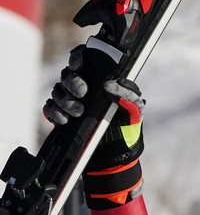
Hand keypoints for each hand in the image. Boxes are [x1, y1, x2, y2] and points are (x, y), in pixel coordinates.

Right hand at [43, 45, 146, 208]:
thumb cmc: (127, 131)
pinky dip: (54, 112)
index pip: (85, 61)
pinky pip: (50, 108)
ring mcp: (71, 102)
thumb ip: (129, 98)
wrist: (115, 157)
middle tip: (82, 92)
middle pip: (68, 75)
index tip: (79, 64)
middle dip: (72, 82)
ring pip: (58, 91)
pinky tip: (64, 120)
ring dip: (65, 100)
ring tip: (78, 112)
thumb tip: (110, 86)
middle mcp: (85, 89)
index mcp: (101, 82)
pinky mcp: (62, 116)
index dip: (78, 58)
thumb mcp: (134, 115)